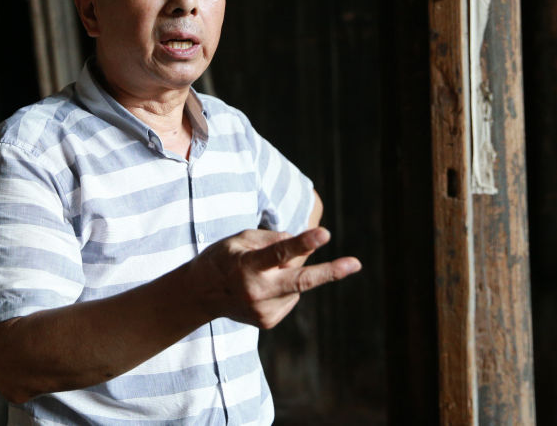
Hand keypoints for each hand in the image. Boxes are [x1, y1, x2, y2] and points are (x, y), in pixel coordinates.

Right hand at [189, 227, 360, 328]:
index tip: (324, 234)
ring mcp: (264, 311)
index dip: (302, 243)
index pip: (278, 253)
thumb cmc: (222, 259)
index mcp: (247, 267)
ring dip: (288, 273)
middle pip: (299, 281)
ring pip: (295, 284)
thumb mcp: (239, 239)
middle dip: (330, 272)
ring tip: (260, 272)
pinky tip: (263, 286)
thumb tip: (302, 246)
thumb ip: (271, 240)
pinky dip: (283, 287)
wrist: (200, 295)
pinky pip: (290, 296)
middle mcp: (256, 292)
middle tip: (355, 263)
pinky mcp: (269, 321)